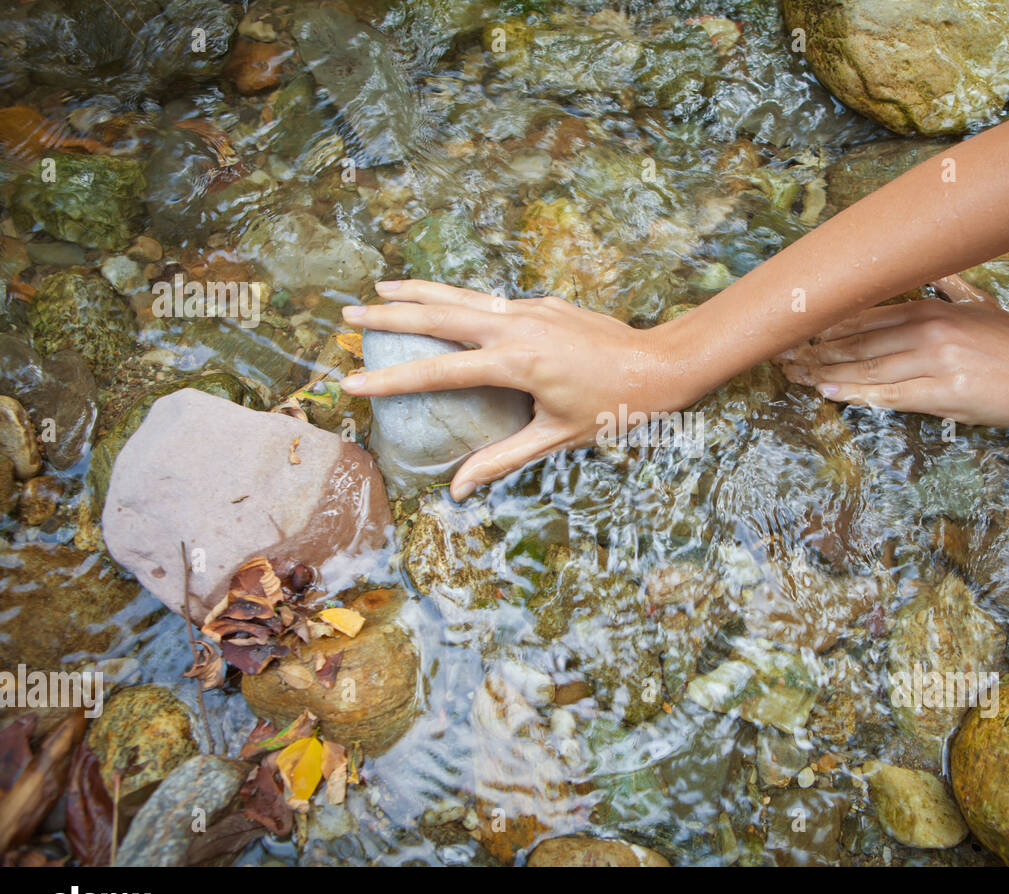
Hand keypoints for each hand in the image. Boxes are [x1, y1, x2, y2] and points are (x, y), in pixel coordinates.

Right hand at [339, 280, 696, 499]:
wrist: (660, 365)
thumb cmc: (613, 408)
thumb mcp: (555, 438)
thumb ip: (502, 459)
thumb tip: (457, 488)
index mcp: (516, 363)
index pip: (439, 372)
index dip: (392, 379)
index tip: (353, 381)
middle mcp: (516, 328)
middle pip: (438, 315)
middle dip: (389, 315)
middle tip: (346, 315)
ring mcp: (529, 310)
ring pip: (461, 295)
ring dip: (418, 291)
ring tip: (380, 287)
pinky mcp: (541, 303)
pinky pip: (487, 298)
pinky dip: (457, 296)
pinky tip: (440, 298)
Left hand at [776, 276, 1008, 434]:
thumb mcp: (983, 306)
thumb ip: (951, 287)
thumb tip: (935, 268)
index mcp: (934, 307)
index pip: (867, 313)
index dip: (828, 323)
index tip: (797, 327)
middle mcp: (930, 330)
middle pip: (858, 340)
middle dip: (815, 348)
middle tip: (781, 354)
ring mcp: (935, 361)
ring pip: (867, 366)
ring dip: (826, 372)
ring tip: (795, 375)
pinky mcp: (943, 393)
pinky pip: (889, 394)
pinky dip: (856, 393)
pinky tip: (829, 392)